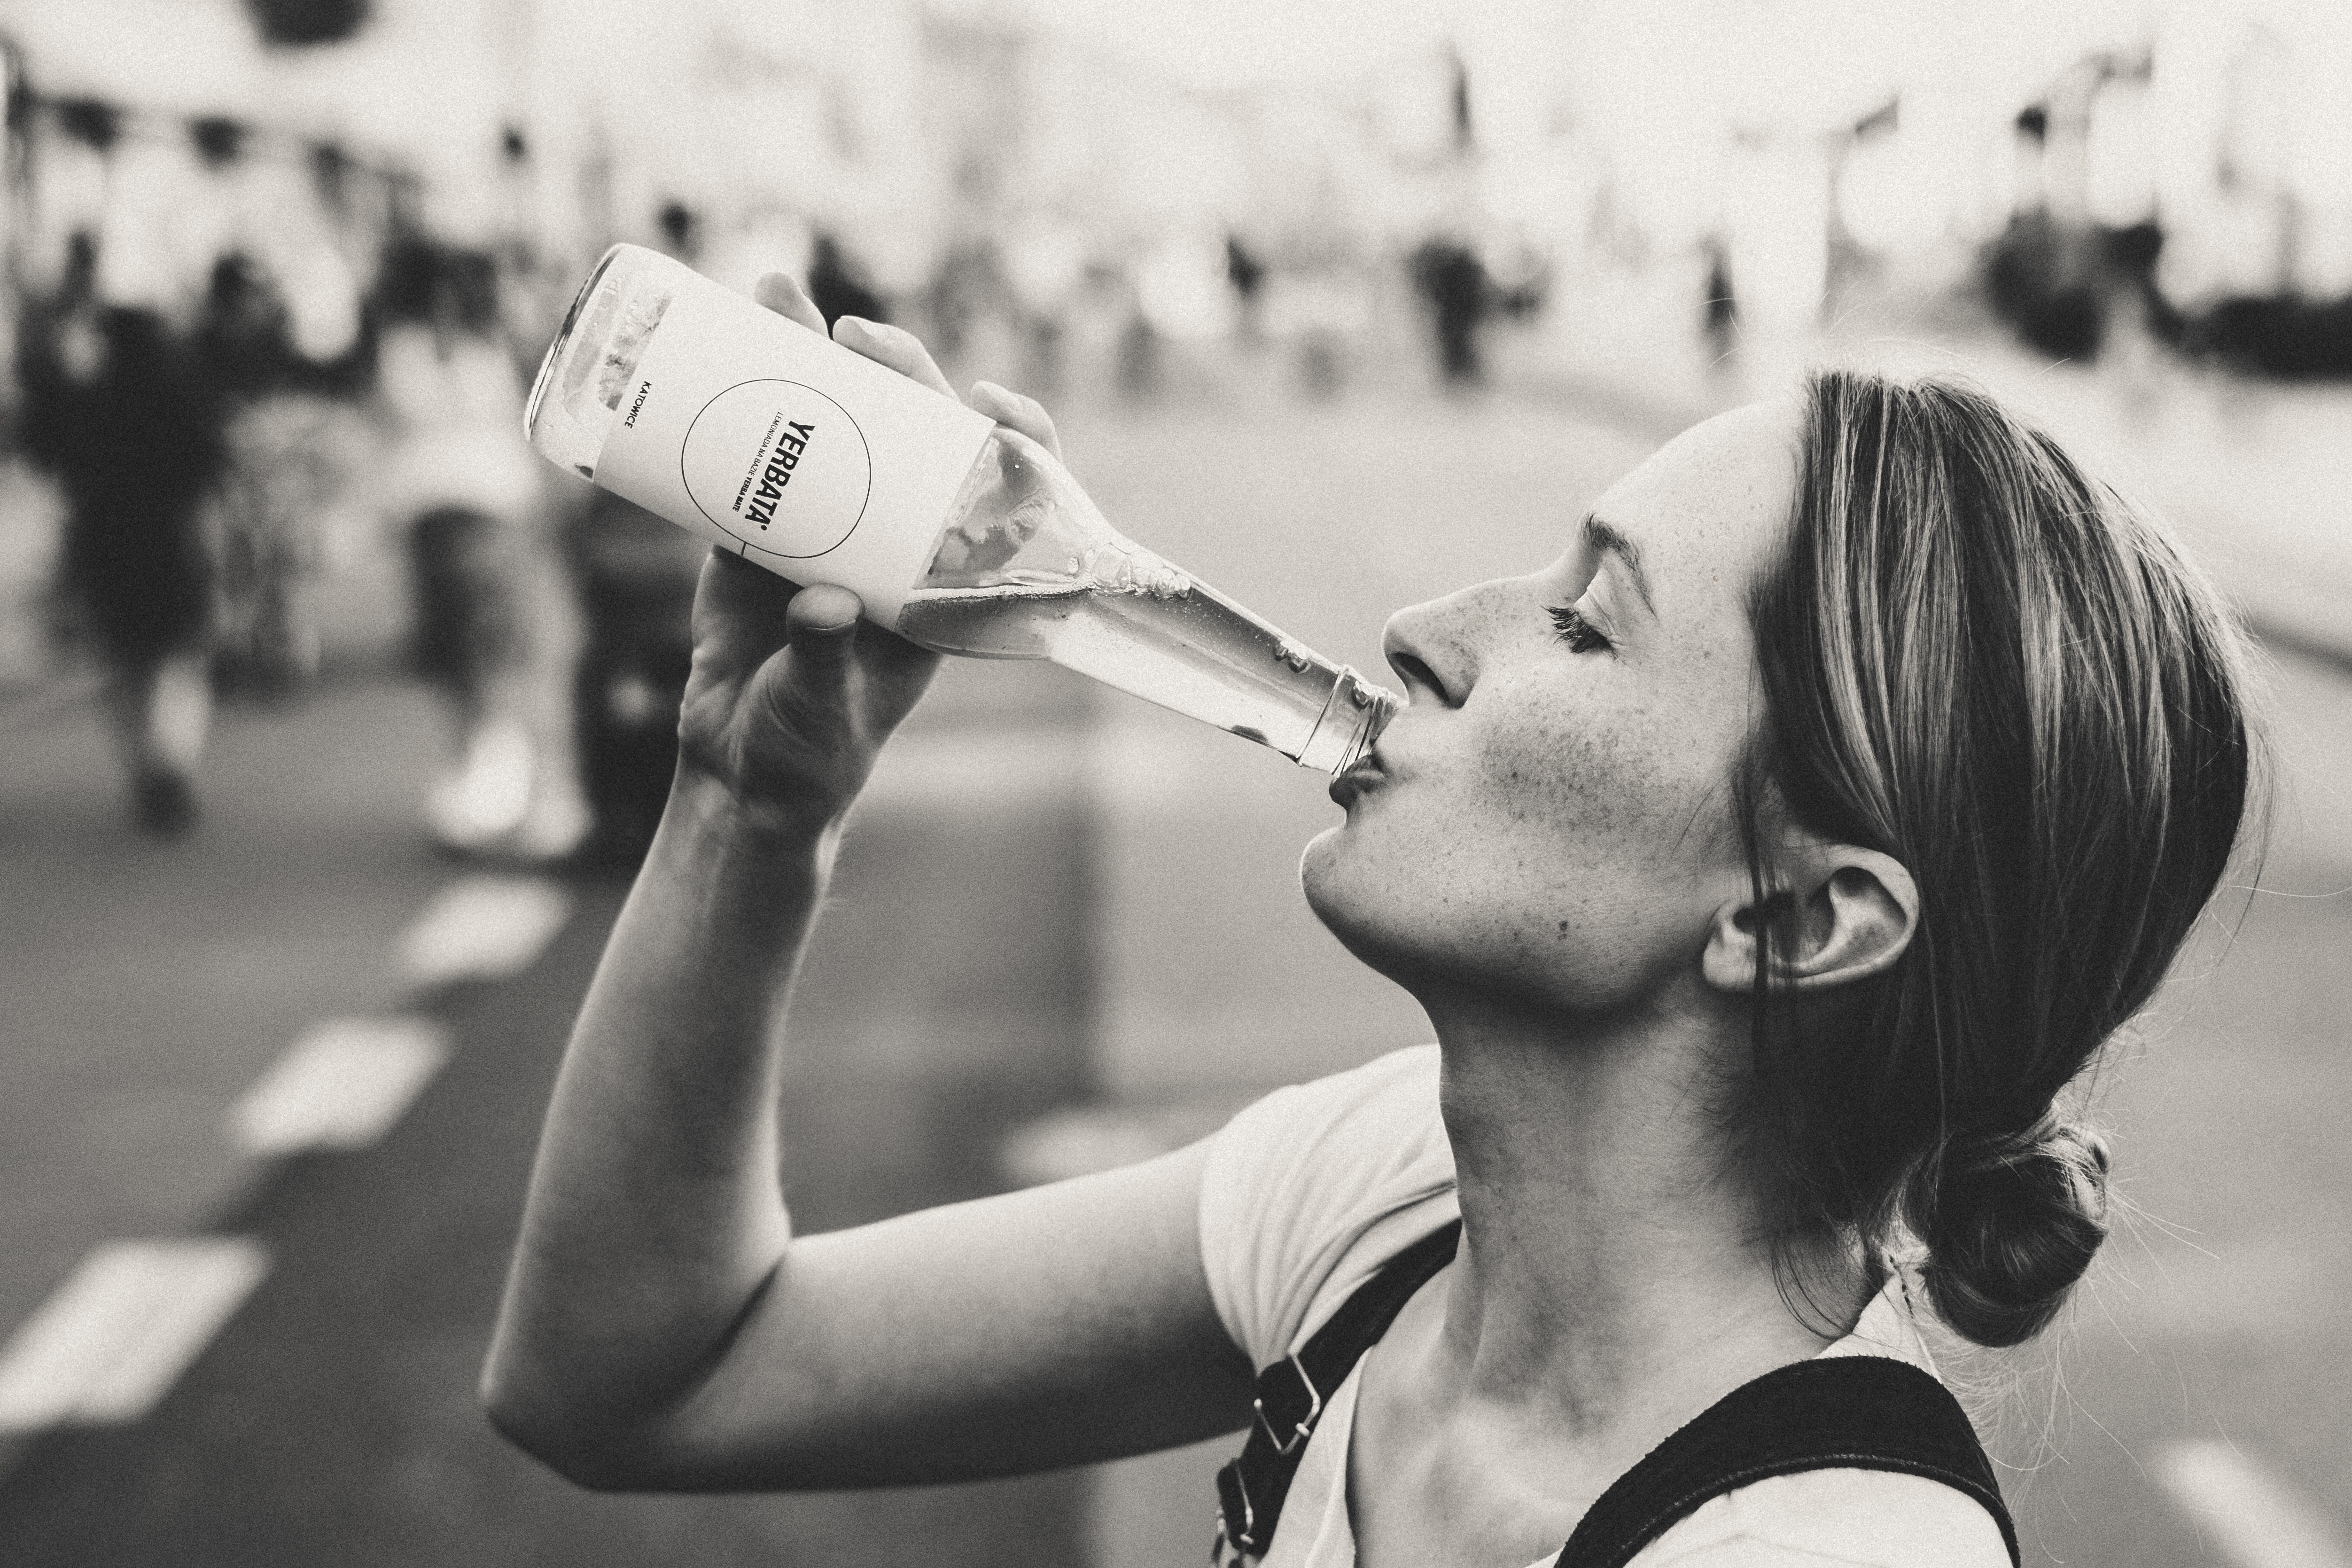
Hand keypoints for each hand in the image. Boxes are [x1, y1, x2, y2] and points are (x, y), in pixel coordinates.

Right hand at [671, 275, 1063, 838]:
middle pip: (914, 431)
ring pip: (835, 421)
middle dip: (896, 371)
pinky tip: (729, 339)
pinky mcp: (761, 527)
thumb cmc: (808, 747)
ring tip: (778, 291)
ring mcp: (829, 523)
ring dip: (811, 356)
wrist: (739, 765)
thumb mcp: (823, 708)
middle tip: (856, 335)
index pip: (1006, 493)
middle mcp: (895, 537)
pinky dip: (746, 394)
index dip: (1013, 441)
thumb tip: (823, 605)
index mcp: (942, 579)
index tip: (987, 402)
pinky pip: (760, 448)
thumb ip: (824, 659)